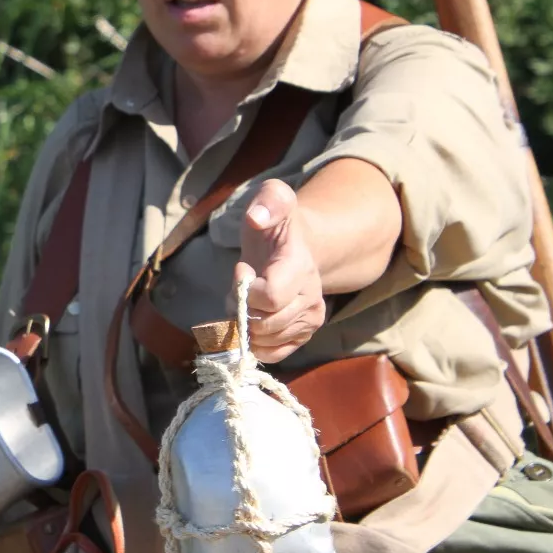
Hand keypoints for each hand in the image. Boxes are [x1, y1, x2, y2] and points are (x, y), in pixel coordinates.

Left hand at [230, 178, 326, 363]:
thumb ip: (268, 201)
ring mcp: (309, 320)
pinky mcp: (302, 336)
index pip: (269, 297)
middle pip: (263, 324)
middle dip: (240, 307)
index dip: (244, 289)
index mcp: (300, 267)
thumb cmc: (277, 224)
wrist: (298, 245)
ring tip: (247, 298)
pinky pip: (272, 355)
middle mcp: (311, 298)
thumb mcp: (273, 198)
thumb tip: (256, 217)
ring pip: (264, 341)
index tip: (241, 267)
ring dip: (244, 323)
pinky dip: (253, 343)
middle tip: (240, 285)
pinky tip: (252, 317)